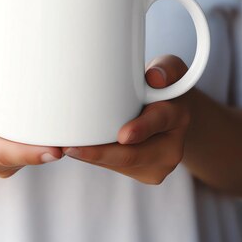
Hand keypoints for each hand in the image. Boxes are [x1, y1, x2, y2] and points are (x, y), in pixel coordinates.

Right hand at [0, 56, 62, 177]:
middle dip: (45, 155)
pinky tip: (58, 136)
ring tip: (70, 134)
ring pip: (25, 161)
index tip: (55, 151)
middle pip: (17, 160)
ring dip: (45, 151)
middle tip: (75, 144)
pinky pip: (28, 160)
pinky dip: (42, 149)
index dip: (26, 154)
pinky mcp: (8, 162)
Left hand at [62, 55, 191, 184]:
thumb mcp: (169, 68)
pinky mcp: (142, 173)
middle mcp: (171, 148)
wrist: (171, 114)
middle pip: (133, 155)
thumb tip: (154, 77)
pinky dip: (95, 159)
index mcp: (178, 117)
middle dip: (100, 154)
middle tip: (69, 148)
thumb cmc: (162, 85)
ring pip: (119, 164)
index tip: (122, 135)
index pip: (159, 120)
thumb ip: (165, 68)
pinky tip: (76, 150)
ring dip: (92, 158)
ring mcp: (157, 166)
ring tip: (63, 147)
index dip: (141, 129)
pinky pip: (115, 168)